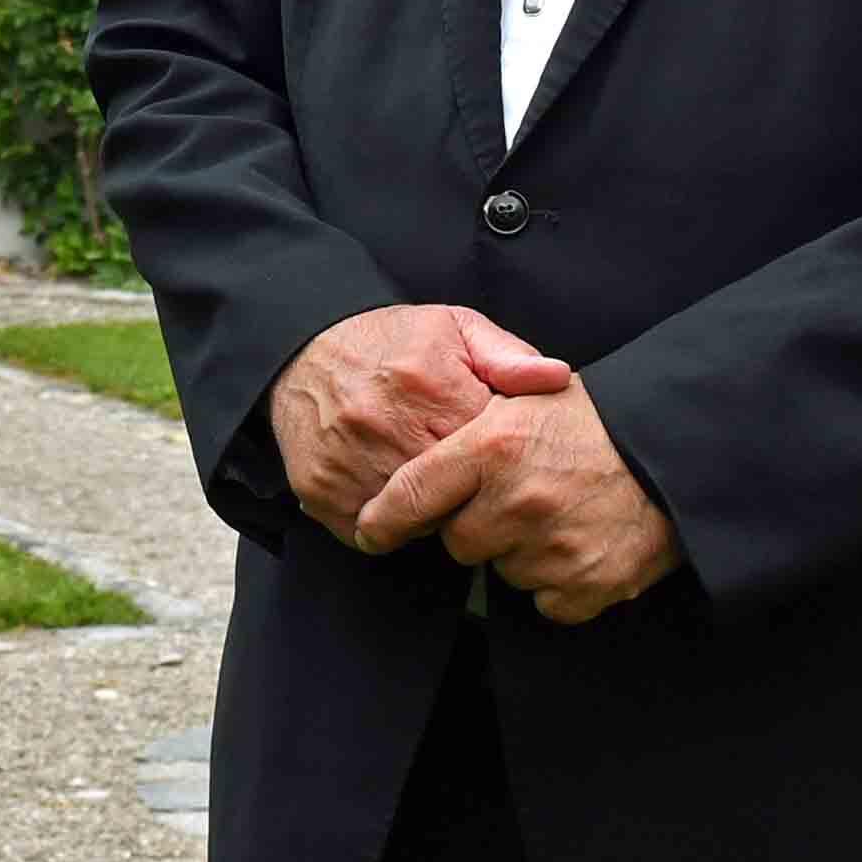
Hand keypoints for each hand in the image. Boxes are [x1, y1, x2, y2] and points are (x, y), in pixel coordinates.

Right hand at [265, 304, 571, 545]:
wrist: (304, 347)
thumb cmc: (392, 342)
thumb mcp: (456, 329)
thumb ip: (509, 357)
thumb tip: (557, 378)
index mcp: (431, 385)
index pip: (487, 454)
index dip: (494, 462)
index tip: (494, 457)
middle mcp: (386, 424)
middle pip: (452, 496)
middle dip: (463, 493)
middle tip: (461, 478)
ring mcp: (349, 460)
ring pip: (411, 522)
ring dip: (424, 515)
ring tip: (423, 480)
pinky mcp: (319, 488)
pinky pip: (366, 532)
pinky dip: (383, 524)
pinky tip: (388, 492)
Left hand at [349, 370, 680, 622]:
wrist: (677, 452)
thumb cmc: (597, 421)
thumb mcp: (530, 394)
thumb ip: (471, 423)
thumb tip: (413, 454)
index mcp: (493, 445)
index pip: (413, 492)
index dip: (384, 518)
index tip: (369, 531)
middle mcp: (517, 500)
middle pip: (458, 542)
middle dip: (476, 526)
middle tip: (517, 499)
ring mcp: (553, 547)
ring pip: (504, 572)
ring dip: (521, 553)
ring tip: (560, 513)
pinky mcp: (587, 586)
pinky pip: (546, 601)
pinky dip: (559, 583)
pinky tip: (581, 544)